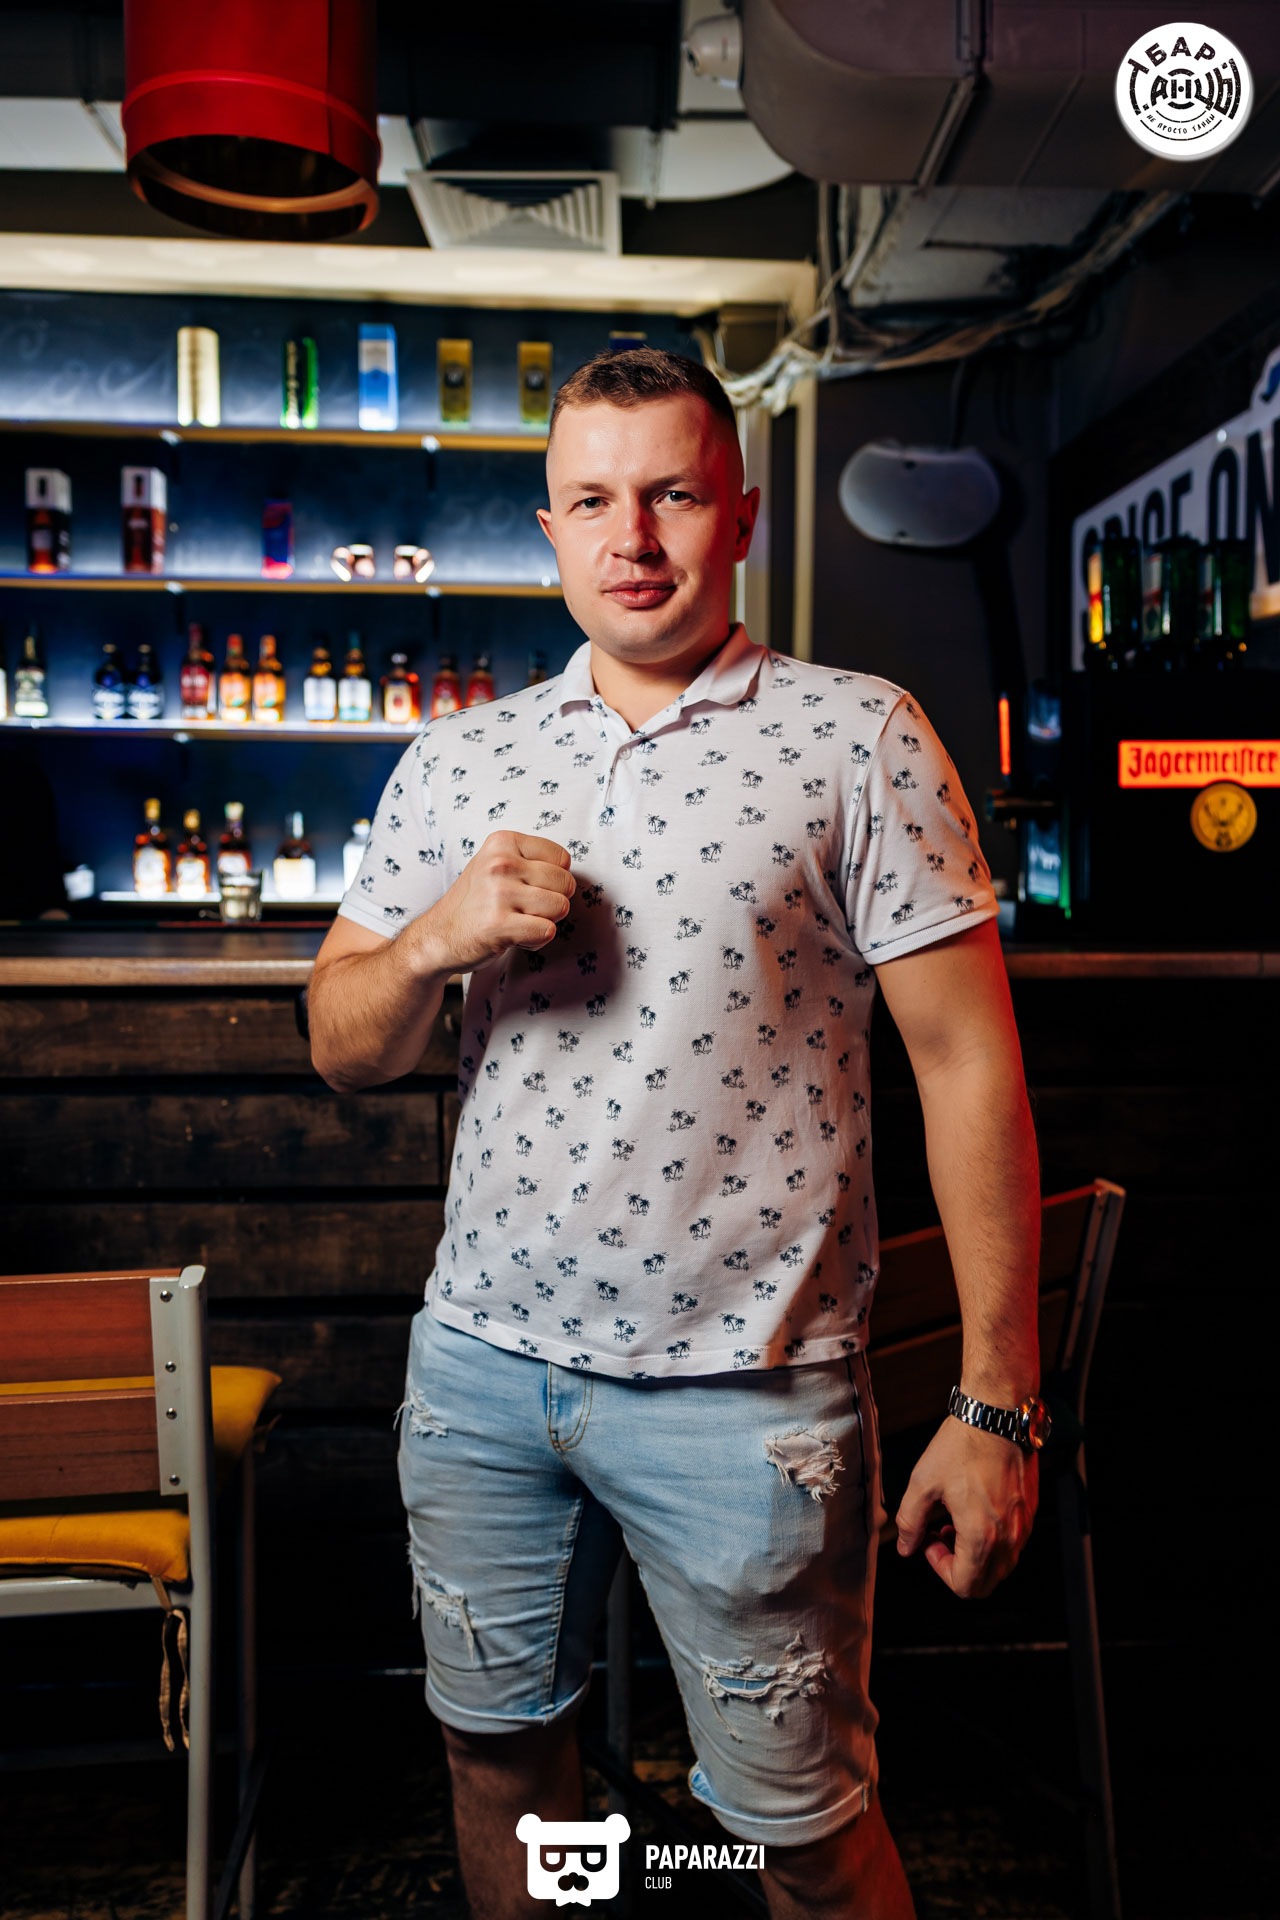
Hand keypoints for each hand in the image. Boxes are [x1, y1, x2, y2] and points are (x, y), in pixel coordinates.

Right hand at [412, 831, 574, 973]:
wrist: (438, 936)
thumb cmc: (475, 902)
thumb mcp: (495, 864)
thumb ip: (531, 861)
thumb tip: (571, 875)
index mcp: (502, 842)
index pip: (562, 858)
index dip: (553, 880)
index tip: (528, 888)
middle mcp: (500, 863)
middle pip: (565, 883)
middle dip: (552, 902)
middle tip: (523, 909)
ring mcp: (499, 893)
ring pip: (560, 908)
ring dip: (544, 921)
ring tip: (518, 922)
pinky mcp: (500, 924)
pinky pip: (547, 931)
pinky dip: (536, 941)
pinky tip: (514, 937)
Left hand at [893, 1416, 1037, 1598]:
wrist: (997, 1415)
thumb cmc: (961, 1445)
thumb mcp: (923, 1482)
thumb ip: (910, 1522)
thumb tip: (906, 1547)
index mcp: (981, 1536)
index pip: (965, 1586)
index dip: (940, 1569)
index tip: (928, 1540)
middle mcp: (1009, 1537)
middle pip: (986, 1584)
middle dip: (959, 1568)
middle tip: (941, 1535)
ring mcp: (1024, 1525)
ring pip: (1002, 1566)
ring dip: (977, 1556)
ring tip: (956, 1522)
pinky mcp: (1031, 1511)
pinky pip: (1014, 1544)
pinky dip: (994, 1541)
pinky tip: (976, 1510)